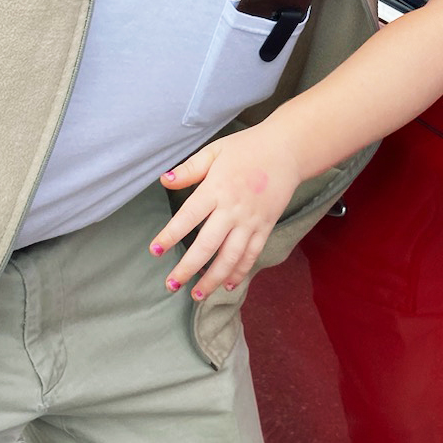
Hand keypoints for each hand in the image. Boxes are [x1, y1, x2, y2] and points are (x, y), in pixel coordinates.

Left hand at [153, 125, 304, 299]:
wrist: (287, 149)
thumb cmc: (247, 148)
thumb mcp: (215, 151)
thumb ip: (190, 168)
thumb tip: (164, 180)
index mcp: (216, 188)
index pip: (187, 217)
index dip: (170, 236)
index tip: (154, 251)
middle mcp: (232, 209)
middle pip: (207, 245)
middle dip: (187, 268)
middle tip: (171, 284)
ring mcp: (251, 220)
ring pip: (230, 257)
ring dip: (212, 278)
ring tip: (196, 295)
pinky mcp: (266, 226)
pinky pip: (252, 254)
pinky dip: (240, 271)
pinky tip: (227, 285)